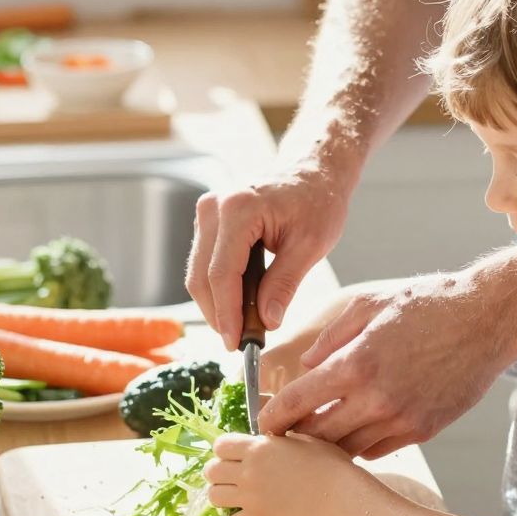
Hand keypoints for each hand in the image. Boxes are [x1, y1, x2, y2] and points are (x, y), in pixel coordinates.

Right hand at [185, 165, 349, 351]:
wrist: (313, 171)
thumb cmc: (318, 201)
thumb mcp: (311, 245)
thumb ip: (285, 284)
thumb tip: (267, 321)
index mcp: (238, 208)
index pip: (222, 273)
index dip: (227, 313)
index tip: (236, 343)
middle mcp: (213, 207)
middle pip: (201, 276)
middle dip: (218, 314)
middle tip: (240, 343)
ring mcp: (207, 212)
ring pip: (198, 272)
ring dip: (216, 305)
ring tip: (242, 329)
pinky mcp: (208, 222)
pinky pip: (204, 263)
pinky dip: (218, 289)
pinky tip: (238, 307)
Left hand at [204, 432, 357, 515]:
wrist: (340, 499)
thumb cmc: (331, 466)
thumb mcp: (307, 441)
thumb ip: (284, 441)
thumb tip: (277, 441)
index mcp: (259, 447)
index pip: (221, 445)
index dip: (225, 451)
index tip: (236, 457)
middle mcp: (248, 471)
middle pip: (211, 471)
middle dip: (219, 475)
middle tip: (235, 480)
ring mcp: (250, 497)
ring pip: (214, 497)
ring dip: (224, 498)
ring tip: (238, 500)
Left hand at [257, 254, 516, 457]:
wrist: (487, 320)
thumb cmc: (428, 304)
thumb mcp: (370, 305)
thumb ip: (331, 337)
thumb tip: (306, 366)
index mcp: (356, 363)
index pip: (298, 403)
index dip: (273, 418)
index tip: (263, 425)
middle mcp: (376, 398)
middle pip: (318, 437)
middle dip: (296, 438)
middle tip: (286, 435)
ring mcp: (402, 419)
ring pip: (348, 450)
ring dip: (329, 445)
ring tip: (319, 434)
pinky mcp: (423, 430)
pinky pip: (378, 449)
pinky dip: (360, 445)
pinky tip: (355, 430)